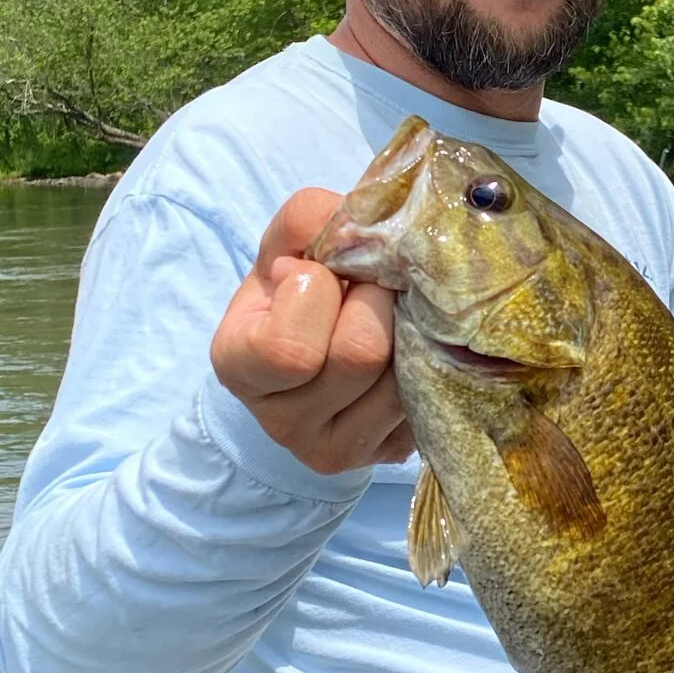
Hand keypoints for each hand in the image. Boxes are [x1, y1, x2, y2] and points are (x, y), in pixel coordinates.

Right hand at [211, 189, 413, 474]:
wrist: (314, 350)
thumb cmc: (295, 291)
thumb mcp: (284, 246)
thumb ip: (310, 218)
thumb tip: (367, 220)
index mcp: (240, 370)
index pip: (290, 348)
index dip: (316, 290)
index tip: (312, 274)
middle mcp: (286, 426)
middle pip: (361, 354)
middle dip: (375, 298)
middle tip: (368, 285)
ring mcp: (343, 450)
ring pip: (405, 373)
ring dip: (409, 323)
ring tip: (390, 312)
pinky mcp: (395, 454)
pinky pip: (433, 393)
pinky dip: (430, 354)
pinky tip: (409, 344)